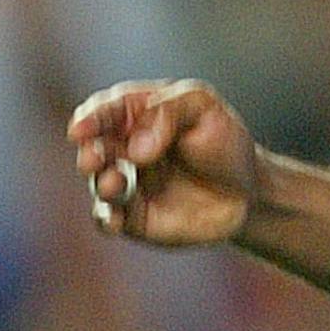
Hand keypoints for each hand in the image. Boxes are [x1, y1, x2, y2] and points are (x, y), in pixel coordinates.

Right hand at [68, 79, 260, 243]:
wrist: (249, 191)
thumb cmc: (225, 143)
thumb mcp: (205, 109)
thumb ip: (169, 111)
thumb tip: (136, 148)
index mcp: (137, 115)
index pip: (103, 111)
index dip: (89, 119)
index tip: (80, 129)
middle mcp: (124, 149)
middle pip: (93, 147)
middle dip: (90, 152)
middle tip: (95, 159)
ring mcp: (126, 183)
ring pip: (99, 182)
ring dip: (102, 183)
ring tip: (115, 184)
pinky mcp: (133, 216)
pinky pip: (108, 218)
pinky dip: (106, 219)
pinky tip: (114, 221)